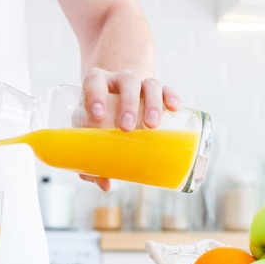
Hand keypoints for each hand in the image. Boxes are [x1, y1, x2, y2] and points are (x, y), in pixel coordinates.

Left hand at [78, 68, 180, 190]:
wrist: (115, 102)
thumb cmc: (98, 122)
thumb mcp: (89, 134)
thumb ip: (91, 158)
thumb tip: (104, 183)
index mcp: (97, 84)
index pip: (94, 81)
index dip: (95, 94)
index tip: (97, 114)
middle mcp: (119, 80)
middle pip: (127, 82)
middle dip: (128, 103)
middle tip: (126, 127)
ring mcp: (140, 84)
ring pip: (149, 84)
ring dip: (152, 103)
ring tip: (151, 125)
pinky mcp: (158, 92)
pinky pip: (167, 89)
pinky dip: (172, 96)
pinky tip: (175, 107)